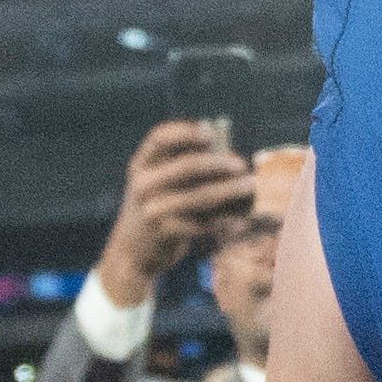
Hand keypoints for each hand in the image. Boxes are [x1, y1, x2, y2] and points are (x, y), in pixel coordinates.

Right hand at [92, 119, 260, 304]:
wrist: (131, 250)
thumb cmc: (156, 207)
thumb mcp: (158, 182)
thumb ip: (182, 165)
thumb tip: (225, 152)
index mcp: (141, 164)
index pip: (160, 138)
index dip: (185, 131)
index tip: (210, 132)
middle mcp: (143, 184)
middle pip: (186, 166)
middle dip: (219, 163)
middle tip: (242, 165)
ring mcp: (152, 209)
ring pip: (198, 197)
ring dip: (229, 190)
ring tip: (250, 186)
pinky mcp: (165, 233)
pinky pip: (202, 224)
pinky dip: (224, 221)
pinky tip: (241, 219)